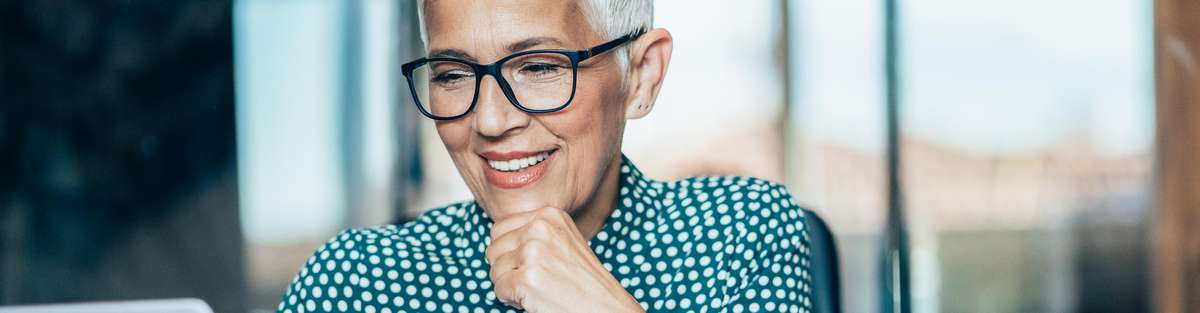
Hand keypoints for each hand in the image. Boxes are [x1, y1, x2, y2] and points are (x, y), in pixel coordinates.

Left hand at [485, 207, 643, 312]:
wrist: (605, 307)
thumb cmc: (584, 281)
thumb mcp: (562, 241)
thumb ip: (533, 234)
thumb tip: (496, 240)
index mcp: (548, 215)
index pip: (499, 229)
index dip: (508, 253)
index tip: (530, 265)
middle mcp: (540, 228)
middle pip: (493, 249)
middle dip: (506, 269)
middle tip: (533, 280)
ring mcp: (533, 252)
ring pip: (494, 270)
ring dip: (509, 285)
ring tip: (537, 289)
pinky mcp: (527, 278)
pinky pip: (498, 290)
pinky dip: (511, 300)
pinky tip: (535, 299)